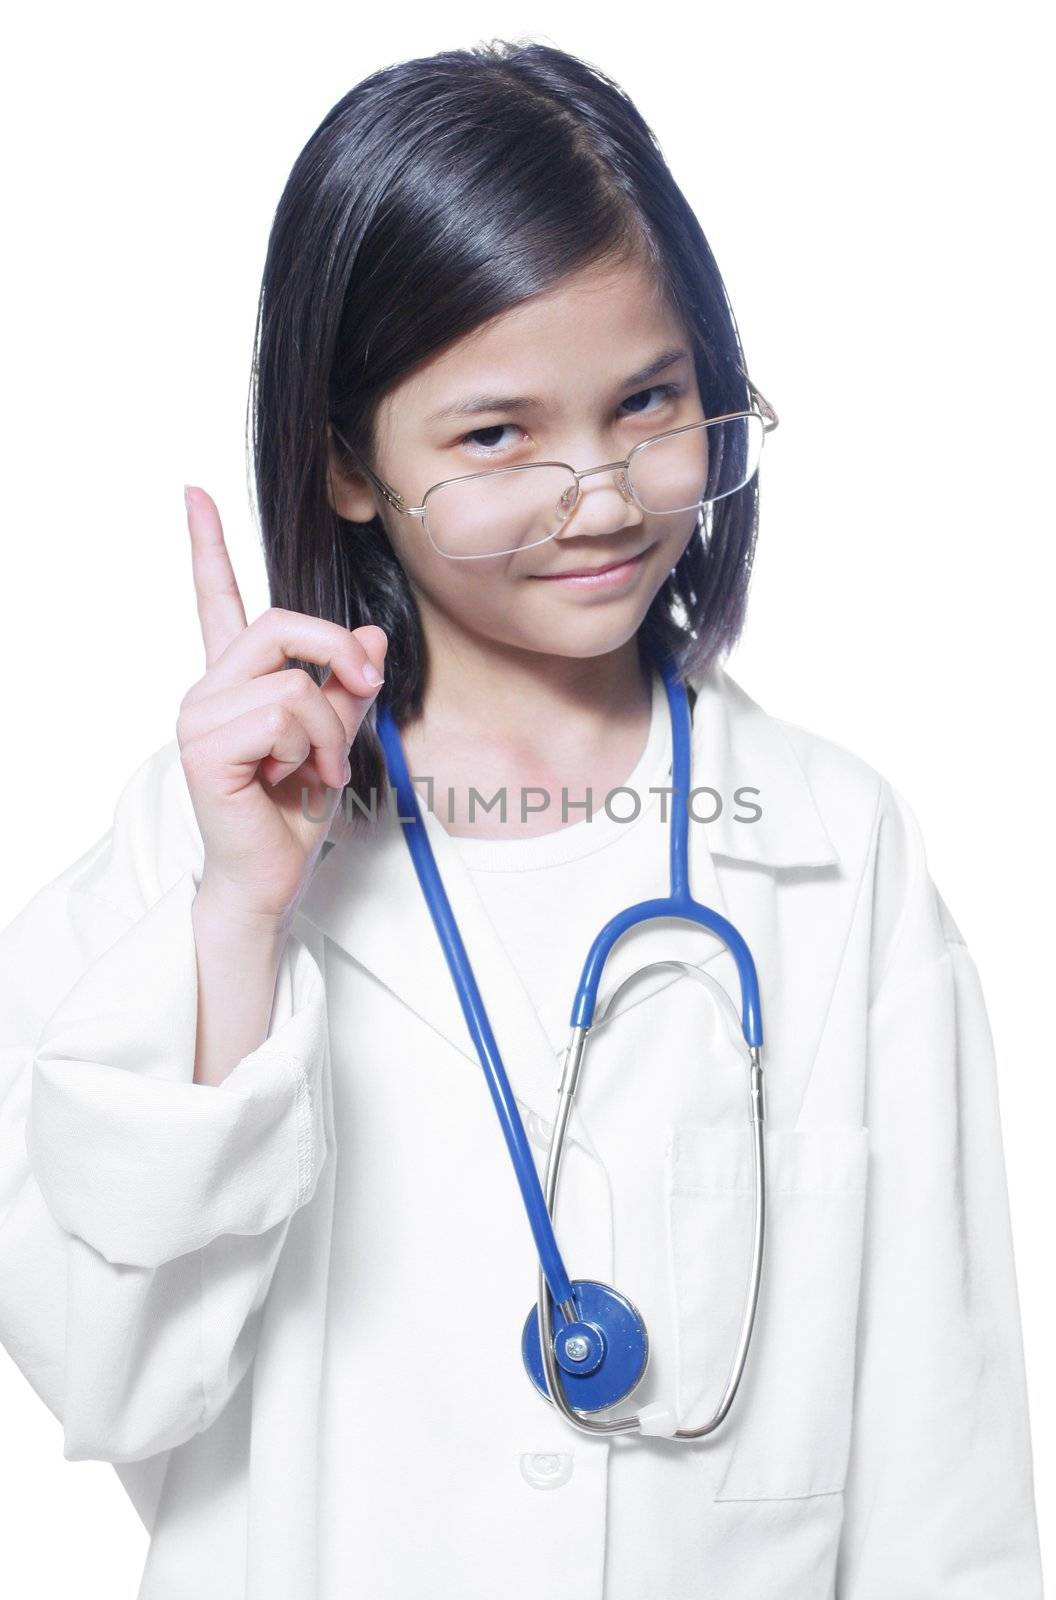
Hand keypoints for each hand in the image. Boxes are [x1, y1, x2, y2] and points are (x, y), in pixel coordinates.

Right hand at [177, 485, 386, 926]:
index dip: (207, 546)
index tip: (194, 493)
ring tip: (320, 769)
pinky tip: (298, 780)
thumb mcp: (337, 738)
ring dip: (331, 728)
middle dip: (338, 655)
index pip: (217, 600)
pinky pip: (285, 715)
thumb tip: (373, 636)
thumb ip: (349, 687)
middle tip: (367, 690)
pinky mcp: (206, 746)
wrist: (271, 878)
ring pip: (294, 681)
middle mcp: (210, 689)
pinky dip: (313, 748)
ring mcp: (201, 715)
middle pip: (280, 623)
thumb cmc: (295, 813)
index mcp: (235, 681)